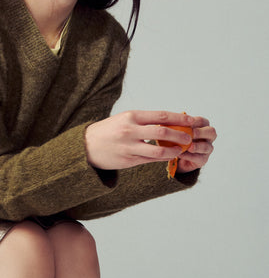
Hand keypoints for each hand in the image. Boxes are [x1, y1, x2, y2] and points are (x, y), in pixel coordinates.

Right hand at [84, 111, 213, 170]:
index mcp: (131, 117)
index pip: (162, 116)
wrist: (85, 147)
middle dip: (180, 136)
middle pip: (163, 133)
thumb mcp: (124, 119)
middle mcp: (130, 131)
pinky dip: (161, 159)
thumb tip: (169, 121)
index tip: (193, 121)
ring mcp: (129, 147)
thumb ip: (144, 120)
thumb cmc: (108, 130)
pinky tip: (168, 157)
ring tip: (180, 150)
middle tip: (189, 138)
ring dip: (173, 151)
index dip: (180, 119)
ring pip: (158, 151)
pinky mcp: (128, 161)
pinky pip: (149, 160)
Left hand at [176, 119, 216, 173]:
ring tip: (188, 147)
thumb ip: (175, 126)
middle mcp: (208, 137)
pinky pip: (199, 158)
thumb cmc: (176, 140)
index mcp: (203, 126)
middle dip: (201, 132)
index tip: (185, 122)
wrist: (176, 157)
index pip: (202, 121)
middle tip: (191, 133)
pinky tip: (181, 154)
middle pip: (211, 132)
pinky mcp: (203, 160)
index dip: (195, 121)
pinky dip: (189, 156)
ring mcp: (207, 149)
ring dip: (197, 146)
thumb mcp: (175, 131)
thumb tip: (168, 120)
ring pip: (207, 147)